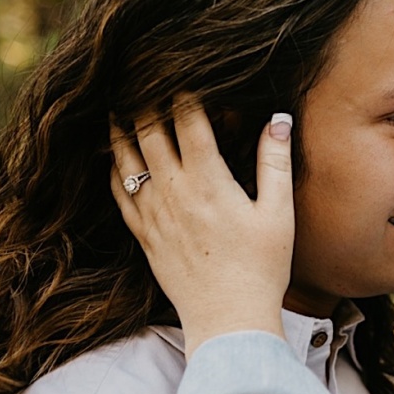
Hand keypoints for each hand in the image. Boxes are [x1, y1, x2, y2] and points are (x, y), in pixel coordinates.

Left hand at [110, 97, 293, 352]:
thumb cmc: (262, 267)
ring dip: (121, 129)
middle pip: (149, 132)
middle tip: (144, 81)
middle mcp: (174, 192)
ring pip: (125, 159)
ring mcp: (153, 214)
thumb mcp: (279, 213)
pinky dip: (114, 169)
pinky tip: (115, 158)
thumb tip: (277, 118)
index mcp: (209, 181)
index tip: (183, 75)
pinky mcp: (144, 235)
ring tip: (119, 107)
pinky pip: (118, 193)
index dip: (184, 93)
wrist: (229, 318)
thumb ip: (275, 162)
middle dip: (147, 102)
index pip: (189, 121)